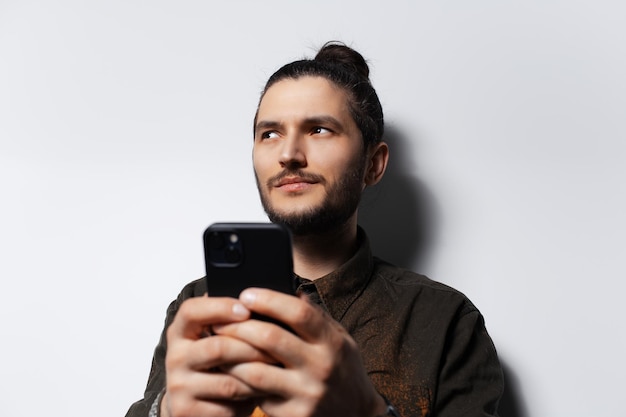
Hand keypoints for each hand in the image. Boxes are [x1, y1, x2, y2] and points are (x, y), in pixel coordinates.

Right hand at [163, 295, 272, 416]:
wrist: (199, 406)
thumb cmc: (217, 364)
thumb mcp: (218, 337)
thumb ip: (233, 319)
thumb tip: (269, 297)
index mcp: (180, 331)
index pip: (191, 311)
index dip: (220, 307)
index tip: (246, 309)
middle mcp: (175, 357)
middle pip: (217, 347)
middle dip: (253, 346)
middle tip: (279, 344)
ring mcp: (179, 386)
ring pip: (228, 380)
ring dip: (257, 374)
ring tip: (278, 367)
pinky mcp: (188, 411)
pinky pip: (228, 404)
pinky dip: (250, 397)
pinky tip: (265, 390)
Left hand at [212, 288, 386, 416]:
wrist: (357, 416)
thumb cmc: (344, 371)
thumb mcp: (341, 339)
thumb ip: (317, 316)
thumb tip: (292, 290)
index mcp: (332, 342)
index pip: (299, 313)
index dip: (269, 300)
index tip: (246, 294)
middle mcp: (320, 366)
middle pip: (271, 338)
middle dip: (239, 327)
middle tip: (219, 321)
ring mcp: (306, 393)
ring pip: (256, 372)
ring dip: (231, 357)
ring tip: (218, 346)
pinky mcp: (293, 415)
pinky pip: (258, 396)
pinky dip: (240, 382)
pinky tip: (230, 372)